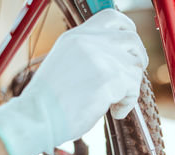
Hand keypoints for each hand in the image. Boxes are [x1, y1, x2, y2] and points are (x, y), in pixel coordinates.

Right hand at [0, 9, 147, 154]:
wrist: (35, 118)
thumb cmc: (48, 100)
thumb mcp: (65, 63)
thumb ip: (88, 55)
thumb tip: (116, 60)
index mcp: (76, 36)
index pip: (111, 18)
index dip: (127, 29)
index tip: (131, 46)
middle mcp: (89, 42)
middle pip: (131, 39)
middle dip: (139, 58)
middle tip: (131, 77)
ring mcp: (100, 58)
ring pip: (134, 67)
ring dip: (130, 87)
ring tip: (114, 102)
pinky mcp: (109, 79)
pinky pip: (132, 89)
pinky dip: (127, 103)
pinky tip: (114, 112)